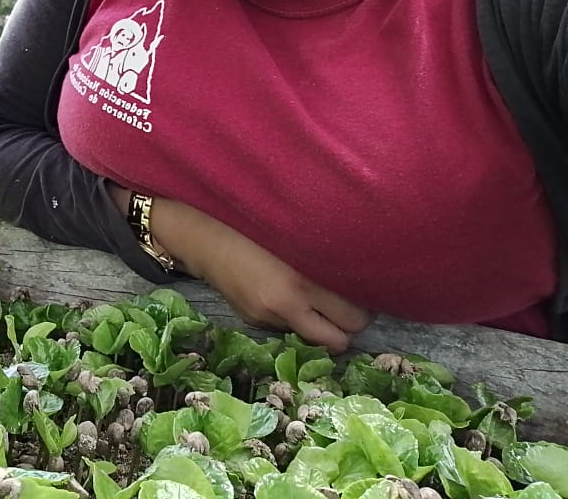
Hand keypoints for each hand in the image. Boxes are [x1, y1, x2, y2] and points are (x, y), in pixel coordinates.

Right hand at [152, 197, 371, 352]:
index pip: (353, 318)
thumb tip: (362, 278)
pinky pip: (288, 329)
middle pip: (339, 341)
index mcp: (299, 284)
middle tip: (347, 305)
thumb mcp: (296, 237)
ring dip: (321, 325)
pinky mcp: (253, 321)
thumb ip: (326, 260)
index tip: (364, 294)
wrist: (203, 237)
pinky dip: (295, 318)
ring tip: (317, 299)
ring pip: (314, 339)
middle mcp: (285, 308)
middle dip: (347, 327)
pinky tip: (286, 295)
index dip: (364, 310)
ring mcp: (267, 319)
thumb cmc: (254, 225)